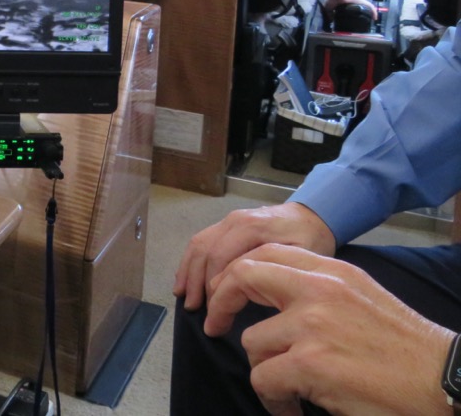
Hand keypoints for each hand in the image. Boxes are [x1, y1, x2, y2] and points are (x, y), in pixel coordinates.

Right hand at [173, 202, 334, 309]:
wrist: (310, 216)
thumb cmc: (310, 240)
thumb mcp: (304, 257)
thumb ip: (276, 271)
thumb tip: (250, 297)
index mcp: (253, 228)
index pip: (222, 259)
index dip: (215, 290)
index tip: (215, 317)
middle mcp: (234, 221)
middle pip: (206, 253)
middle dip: (198, 285)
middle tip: (197, 313)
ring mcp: (227, 221)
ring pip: (198, 246)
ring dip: (189, 274)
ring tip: (186, 300)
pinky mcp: (224, 224)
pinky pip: (200, 241)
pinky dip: (189, 262)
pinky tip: (185, 282)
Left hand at [204, 243, 453, 415]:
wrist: (444, 381)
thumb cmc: (407, 350)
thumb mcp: (363, 298)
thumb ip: (320, 290)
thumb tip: (276, 300)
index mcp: (333, 270)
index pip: (267, 252)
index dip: (237, 273)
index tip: (226, 295)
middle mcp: (319, 289)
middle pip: (243, 276)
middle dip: (220, 301)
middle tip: (215, 325)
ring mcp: (312, 324)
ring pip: (252, 343)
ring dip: (263, 371)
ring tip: (286, 390)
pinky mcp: (310, 362)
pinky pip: (264, 379)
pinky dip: (273, 400)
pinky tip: (291, 408)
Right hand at [328, 0, 378, 22]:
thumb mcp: (329, 7)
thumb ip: (330, 13)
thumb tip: (330, 20)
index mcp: (346, 0)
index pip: (351, 4)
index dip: (353, 8)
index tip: (354, 13)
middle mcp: (353, 0)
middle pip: (360, 5)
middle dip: (362, 9)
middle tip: (363, 16)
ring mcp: (359, 0)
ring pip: (365, 6)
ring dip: (368, 12)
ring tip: (369, 18)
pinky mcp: (363, 1)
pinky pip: (370, 7)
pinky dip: (373, 12)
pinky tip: (375, 18)